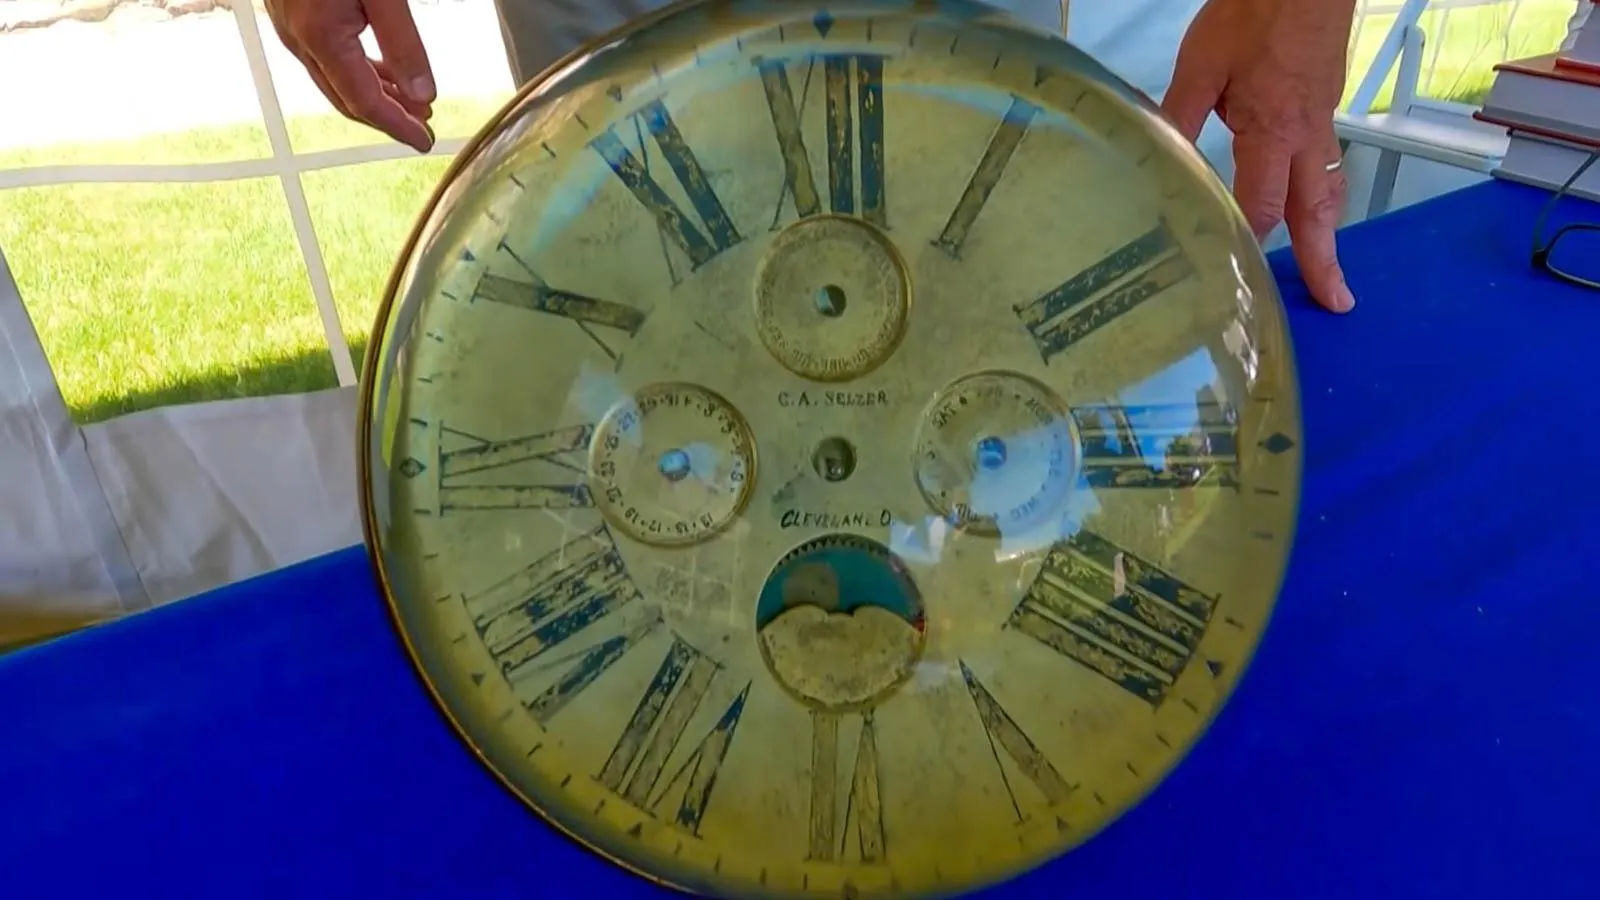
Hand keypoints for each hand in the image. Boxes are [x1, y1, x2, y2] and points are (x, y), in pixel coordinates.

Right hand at [264, 0, 437, 151]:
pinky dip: (357, 73)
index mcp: (321, 36)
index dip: (397, 126)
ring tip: (411, 103)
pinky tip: (381, 73)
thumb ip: (402, 42)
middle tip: (423, 127)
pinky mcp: (290, 14)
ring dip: (374, 96)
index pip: (365, 101)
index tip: (424, 141)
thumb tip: (420, 93)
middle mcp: (298, 38)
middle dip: (388, 118)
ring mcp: (289, 27)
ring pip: (335, 80)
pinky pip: (325, 59)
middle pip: (347, 98)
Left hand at [1162, 0, 1356, 312]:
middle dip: (1324, 259)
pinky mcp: (1329, 102)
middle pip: (1317, 210)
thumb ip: (1179, 116)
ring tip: (1327, 267)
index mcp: (1273, 130)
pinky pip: (1328, 160)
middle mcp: (1306, 135)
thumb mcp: (1201, 65)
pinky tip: (1308, 201)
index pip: (1262, 205)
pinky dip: (1323, 192)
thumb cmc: (1256, 12)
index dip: (1250, 242)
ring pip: (1330, 186)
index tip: (1242, 277)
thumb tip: (1156, 159)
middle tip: (1336, 302)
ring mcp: (1324, 119)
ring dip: (1328, 229)